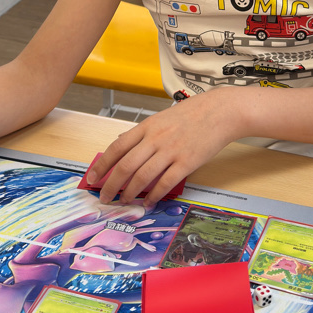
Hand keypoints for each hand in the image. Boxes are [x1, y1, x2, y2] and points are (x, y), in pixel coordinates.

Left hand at [88, 89, 243, 206]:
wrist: (220, 111)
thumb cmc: (193, 113)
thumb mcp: (162, 117)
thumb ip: (143, 132)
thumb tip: (122, 143)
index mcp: (147, 126)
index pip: (117, 147)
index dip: (102, 164)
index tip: (92, 177)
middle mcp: (156, 139)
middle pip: (126, 166)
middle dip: (111, 185)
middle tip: (105, 197)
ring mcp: (171, 151)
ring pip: (143, 177)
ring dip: (130, 193)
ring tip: (125, 201)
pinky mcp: (186, 162)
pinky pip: (165, 183)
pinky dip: (154, 195)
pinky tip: (149, 202)